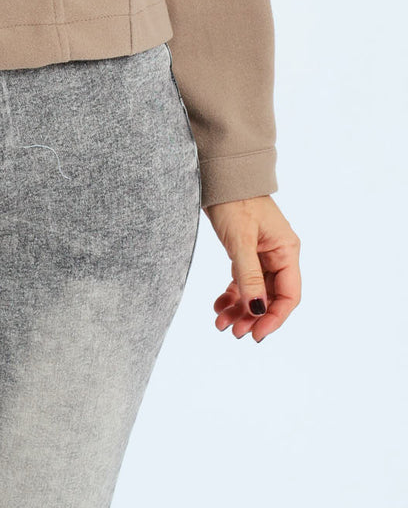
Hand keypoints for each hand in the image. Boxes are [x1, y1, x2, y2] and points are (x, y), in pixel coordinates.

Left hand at [202, 195, 300, 341]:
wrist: (219, 174)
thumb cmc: (234, 200)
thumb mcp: (240, 240)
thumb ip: (248, 276)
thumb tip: (257, 310)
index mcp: (286, 250)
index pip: (289, 295)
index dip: (275, 317)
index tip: (256, 334)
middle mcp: (278, 254)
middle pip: (271, 297)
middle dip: (253, 316)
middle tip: (233, 333)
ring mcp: (262, 254)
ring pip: (255, 292)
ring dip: (240, 309)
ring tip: (220, 324)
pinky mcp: (246, 252)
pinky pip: (243, 281)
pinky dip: (232, 295)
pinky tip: (218, 306)